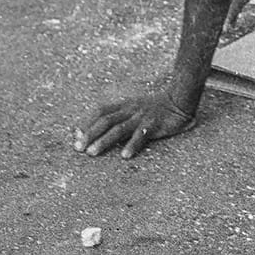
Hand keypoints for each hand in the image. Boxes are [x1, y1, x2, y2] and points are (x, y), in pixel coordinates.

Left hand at [74, 88, 195, 159]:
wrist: (179, 99)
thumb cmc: (154, 107)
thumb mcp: (134, 107)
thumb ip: (119, 116)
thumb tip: (99, 131)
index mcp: (124, 105)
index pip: (100, 111)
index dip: (87, 122)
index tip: (75, 136)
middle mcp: (130, 110)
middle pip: (105, 121)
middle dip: (90, 134)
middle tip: (78, 148)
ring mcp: (141, 117)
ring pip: (119, 128)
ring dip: (104, 141)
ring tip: (92, 153)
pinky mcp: (154, 124)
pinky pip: (142, 135)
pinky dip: (132, 144)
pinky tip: (124, 155)